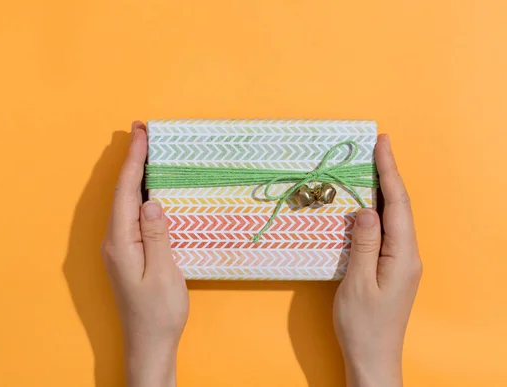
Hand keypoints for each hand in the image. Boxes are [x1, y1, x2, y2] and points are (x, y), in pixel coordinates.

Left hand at [102, 121, 188, 386]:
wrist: (149, 343)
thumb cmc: (159, 313)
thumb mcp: (164, 274)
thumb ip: (157, 236)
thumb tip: (151, 201)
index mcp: (121, 242)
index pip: (126, 191)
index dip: (134, 160)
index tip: (141, 133)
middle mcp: (114, 241)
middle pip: (121, 192)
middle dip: (131, 160)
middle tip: (142, 132)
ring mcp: (118, 247)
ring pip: (124, 202)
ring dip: (134, 175)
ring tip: (145, 151)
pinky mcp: (126, 253)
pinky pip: (130, 214)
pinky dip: (138, 193)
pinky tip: (148, 188)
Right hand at [333, 134, 422, 386]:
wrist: (373, 357)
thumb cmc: (363, 324)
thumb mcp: (358, 283)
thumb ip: (363, 244)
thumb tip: (366, 210)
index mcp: (403, 255)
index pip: (397, 204)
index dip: (389, 171)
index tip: (382, 143)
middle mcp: (407, 255)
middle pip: (399, 207)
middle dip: (389, 175)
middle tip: (377, 146)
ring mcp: (401, 262)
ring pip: (394, 218)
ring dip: (383, 191)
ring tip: (371, 167)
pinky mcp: (391, 268)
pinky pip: (386, 232)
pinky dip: (377, 211)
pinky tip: (367, 205)